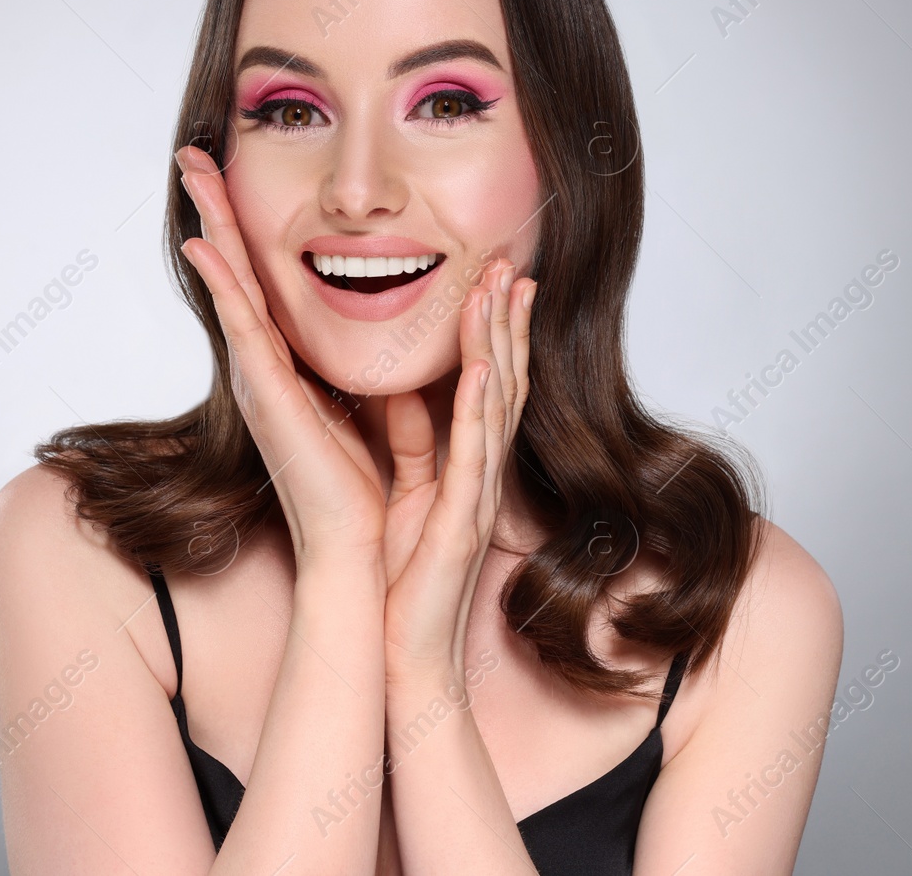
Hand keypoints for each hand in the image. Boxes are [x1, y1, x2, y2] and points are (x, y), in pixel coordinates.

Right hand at [175, 145, 387, 562]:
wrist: (357, 549)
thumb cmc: (364, 487)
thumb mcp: (370, 406)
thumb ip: (364, 367)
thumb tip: (384, 328)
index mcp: (288, 365)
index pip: (262, 281)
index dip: (245, 229)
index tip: (229, 177)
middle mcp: (264, 365)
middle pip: (234, 270)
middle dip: (215, 209)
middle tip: (190, 153)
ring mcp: (258, 378)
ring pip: (229, 284)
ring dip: (211, 223)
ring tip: (190, 171)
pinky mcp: (266, 396)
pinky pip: (241, 326)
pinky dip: (222, 283)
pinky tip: (204, 244)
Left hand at [381, 258, 533, 679]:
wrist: (402, 648)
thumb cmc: (403, 576)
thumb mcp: (404, 490)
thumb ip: (409, 441)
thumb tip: (399, 389)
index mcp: (462, 462)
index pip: (485, 382)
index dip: (494, 330)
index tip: (495, 277)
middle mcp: (479, 471)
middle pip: (502, 381)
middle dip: (507, 322)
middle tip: (512, 264)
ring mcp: (477, 493)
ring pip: (497, 406)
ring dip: (501, 346)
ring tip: (503, 293)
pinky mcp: (461, 519)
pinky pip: (474, 455)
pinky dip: (481, 410)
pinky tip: (485, 369)